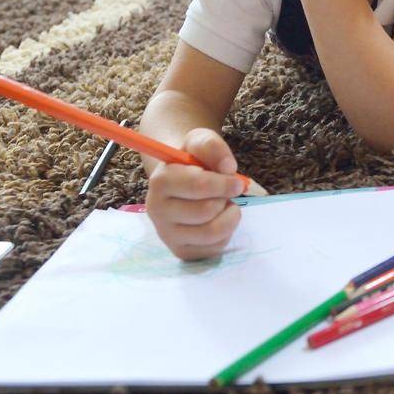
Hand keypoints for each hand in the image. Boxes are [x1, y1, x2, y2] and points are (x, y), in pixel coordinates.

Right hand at [145, 127, 244, 259]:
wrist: (180, 183)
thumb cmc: (191, 161)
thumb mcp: (199, 141)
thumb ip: (212, 146)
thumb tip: (228, 167)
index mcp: (160, 181)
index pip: (198, 185)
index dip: (223, 183)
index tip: (236, 181)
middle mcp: (157, 211)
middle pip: (206, 210)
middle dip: (224, 199)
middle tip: (226, 193)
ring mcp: (167, 234)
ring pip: (211, 232)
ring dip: (229, 217)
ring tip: (225, 206)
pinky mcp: (181, 251)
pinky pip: (214, 248)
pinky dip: (226, 233)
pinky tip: (218, 220)